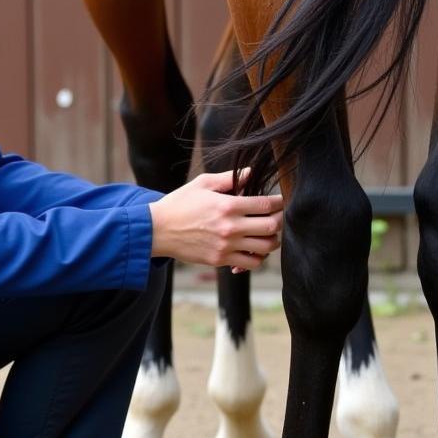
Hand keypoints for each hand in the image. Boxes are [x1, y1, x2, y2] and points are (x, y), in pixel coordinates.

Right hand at [148, 170, 283, 271]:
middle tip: (278, 216)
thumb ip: (229, 179)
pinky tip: (253, 249)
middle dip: (280, 220)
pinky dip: (258, 258)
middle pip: (272, 226)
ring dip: (272, 240)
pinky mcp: (220, 259)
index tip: (280, 200)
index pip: (266, 204)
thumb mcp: (202, 184)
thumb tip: (251, 174)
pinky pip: (250, 264)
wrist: (157, 230)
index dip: (279, 202)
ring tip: (268, 234)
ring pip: (266, 248)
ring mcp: (226, 246)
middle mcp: (230, 227)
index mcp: (228, 206)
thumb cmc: (179, 204)